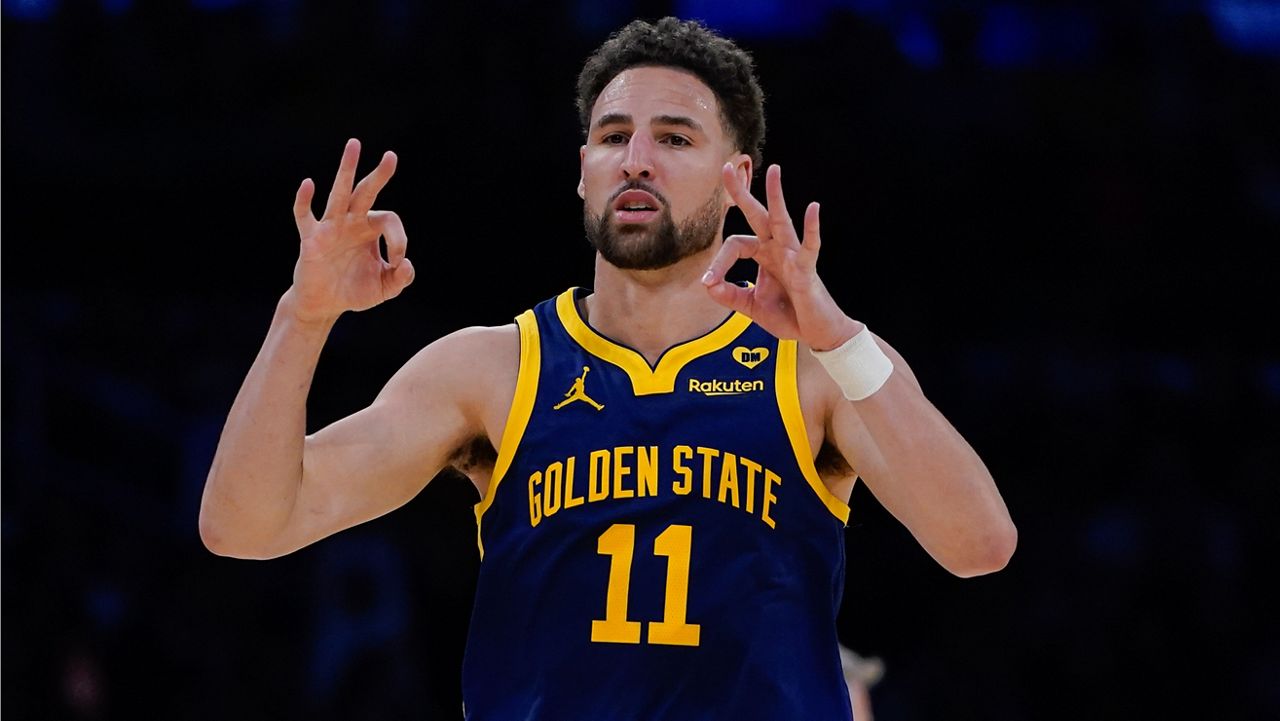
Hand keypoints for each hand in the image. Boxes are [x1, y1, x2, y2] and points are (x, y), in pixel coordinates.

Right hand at [289, 138, 413, 323]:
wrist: (324, 304)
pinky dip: (304, 200)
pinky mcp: (311, 238)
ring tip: (354, 145)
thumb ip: (400, 279)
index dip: (399, 240)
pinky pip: (304, 215)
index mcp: (371, 229)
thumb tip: (406, 264)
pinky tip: (308, 184)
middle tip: (391, 156)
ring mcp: (331, 227)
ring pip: (340, 194)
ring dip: (347, 170)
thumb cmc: (354, 290)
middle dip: (379, 175)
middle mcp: (352, 222)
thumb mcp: (384, 288)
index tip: (397, 263)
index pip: (390, 221)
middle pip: (366, 192)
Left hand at [702, 163, 858, 349]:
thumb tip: (707, 285)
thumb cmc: (789, 316)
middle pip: (757, 216)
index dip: (718, 262)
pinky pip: (809, 246)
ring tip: (774, 170)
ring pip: (782, 221)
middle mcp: (777, 250)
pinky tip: (813, 208)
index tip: (708, 282)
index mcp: (763, 256)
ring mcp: (793, 257)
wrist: (816, 333)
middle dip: (741, 193)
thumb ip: (730, 295)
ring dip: (776, 196)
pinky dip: (811, 228)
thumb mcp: (751, 307)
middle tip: (726, 167)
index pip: (735, 245)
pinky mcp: (807, 270)